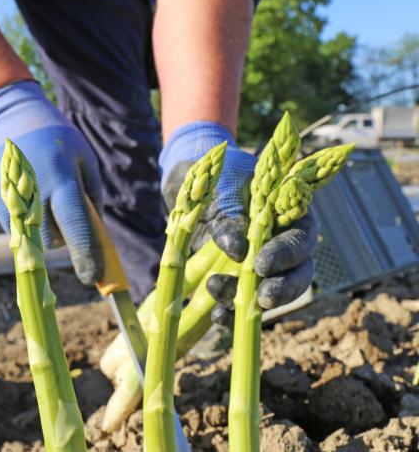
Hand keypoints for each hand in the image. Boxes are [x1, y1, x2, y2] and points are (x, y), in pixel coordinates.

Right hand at [0, 80, 102, 284]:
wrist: (12, 120)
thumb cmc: (57, 139)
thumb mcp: (84, 159)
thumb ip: (92, 198)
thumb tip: (93, 234)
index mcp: (61, 180)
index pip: (75, 227)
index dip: (86, 255)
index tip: (94, 277)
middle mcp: (35, 194)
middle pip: (54, 240)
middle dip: (67, 238)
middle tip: (70, 212)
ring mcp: (13, 201)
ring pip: (37, 239)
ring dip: (50, 231)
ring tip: (50, 199)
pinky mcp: (0, 204)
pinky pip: (22, 230)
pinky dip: (33, 223)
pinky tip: (34, 196)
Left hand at [159, 122, 317, 324]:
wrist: (193, 180)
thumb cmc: (216, 177)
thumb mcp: (222, 190)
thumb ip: (232, 216)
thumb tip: (238, 251)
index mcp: (291, 215)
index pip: (300, 240)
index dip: (286, 255)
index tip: (260, 263)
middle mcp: (284, 244)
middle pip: (298, 274)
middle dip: (281, 289)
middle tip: (262, 298)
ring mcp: (264, 266)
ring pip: (271, 293)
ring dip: (249, 300)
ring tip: (215, 289)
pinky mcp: (241, 281)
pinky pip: (245, 304)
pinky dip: (233, 313)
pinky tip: (218, 317)